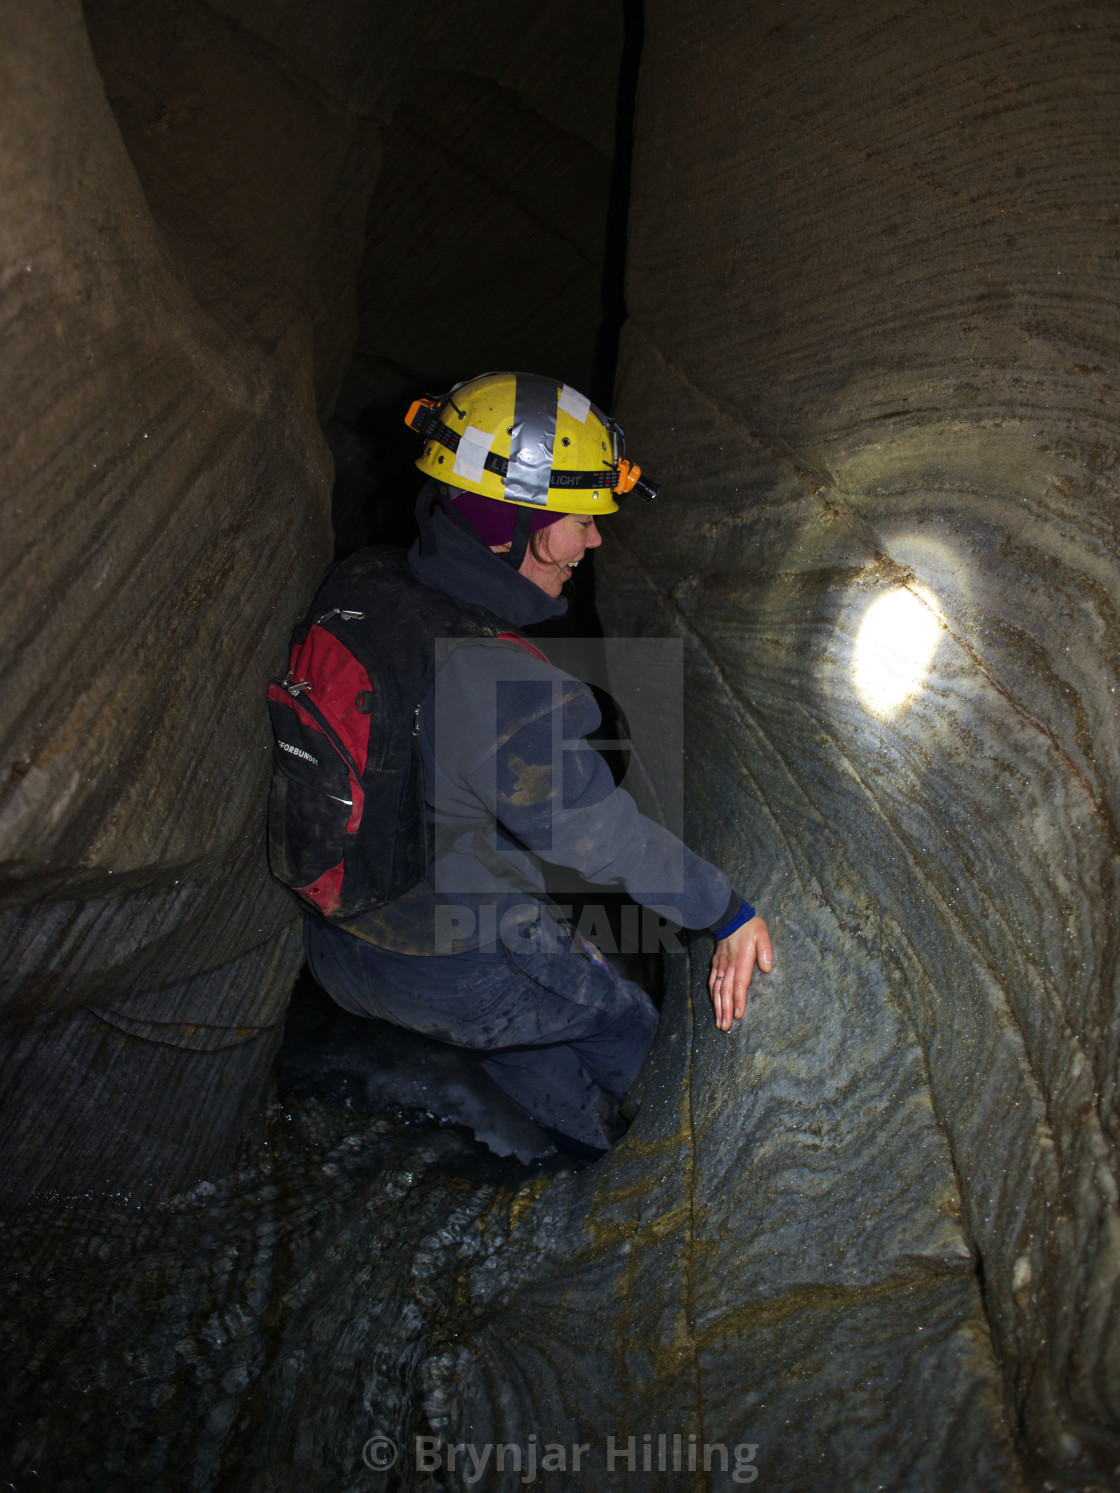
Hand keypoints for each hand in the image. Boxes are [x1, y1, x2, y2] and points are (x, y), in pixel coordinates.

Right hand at [709, 915, 772, 1030]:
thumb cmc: (750, 926)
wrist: (730, 916)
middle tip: (725, 1027)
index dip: (738, 1000)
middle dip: (725, 1010)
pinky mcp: (716, 963)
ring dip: (718, 1007)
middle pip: (725, 991)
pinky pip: (712, 981)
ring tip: (719, 1022)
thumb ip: (766, 951)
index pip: (739, 984)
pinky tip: (714, 1004)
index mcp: (741, 961)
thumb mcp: (762, 934)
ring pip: (717, 989)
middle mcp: (729, 965)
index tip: (738, 1015)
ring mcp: (721, 965)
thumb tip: (767, 968)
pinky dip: (712, 995)